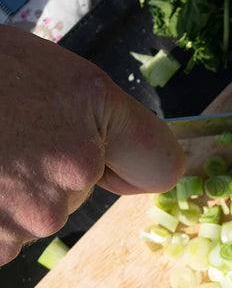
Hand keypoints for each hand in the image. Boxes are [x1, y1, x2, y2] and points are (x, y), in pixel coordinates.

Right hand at [0, 28, 184, 264]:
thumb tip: (110, 163)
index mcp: (91, 113)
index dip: (131, 163)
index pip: (159, 164)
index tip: (108, 161)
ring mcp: (24, 219)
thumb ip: (86, 116)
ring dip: (0, 194)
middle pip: (76, 193)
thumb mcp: (36, 68)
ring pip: (28, 216)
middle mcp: (69, 173)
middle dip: (41, 169)